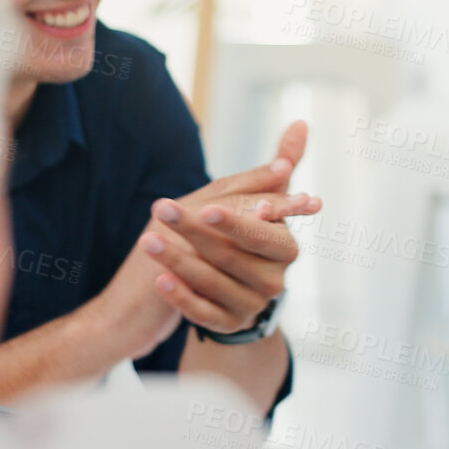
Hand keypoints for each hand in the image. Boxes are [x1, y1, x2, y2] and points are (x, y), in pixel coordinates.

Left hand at [127, 122, 323, 333]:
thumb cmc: (239, 234)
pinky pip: (204, 314)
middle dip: (196, 232)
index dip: (237, 223)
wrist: (229, 287)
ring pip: (214, 283)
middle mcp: (275, 279)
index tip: (208, 209)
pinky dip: (182, 297)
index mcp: (283, 246)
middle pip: (233, 256)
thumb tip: (300, 122)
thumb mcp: (252, 201)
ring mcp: (253, 305)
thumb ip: (275, 168)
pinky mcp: (229, 326)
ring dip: (179, 260)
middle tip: (161, 210)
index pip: (263, 234)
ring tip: (148, 240)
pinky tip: (160, 278)